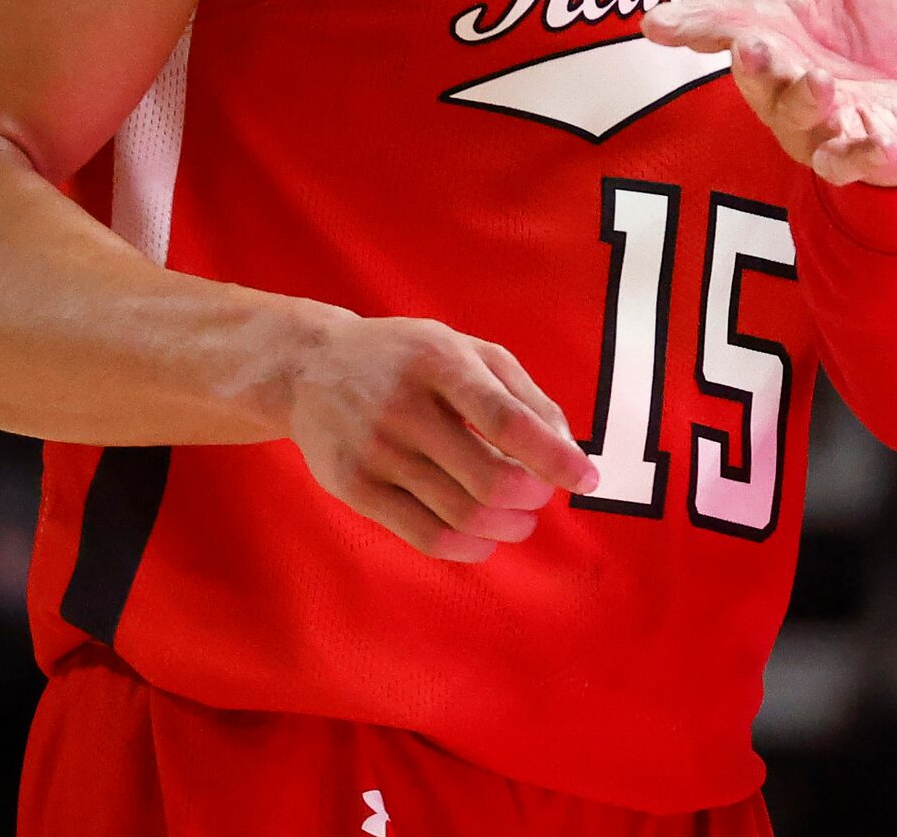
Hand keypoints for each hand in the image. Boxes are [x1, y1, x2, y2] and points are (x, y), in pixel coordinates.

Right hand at [284, 313, 598, 561]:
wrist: (308, 369)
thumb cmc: (408, 359)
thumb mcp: (467, 350)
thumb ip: (524, 393)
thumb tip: (569, 448)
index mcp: (441, 364)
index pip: (508, 421)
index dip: (555, 457)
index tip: (588, 479)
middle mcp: (405, 409)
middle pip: (489, 480)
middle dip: (533, 498)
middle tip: (542, 495)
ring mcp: (376, 452)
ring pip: (461, 514)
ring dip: (508, 526)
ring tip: (520, 518)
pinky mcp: (355, 489)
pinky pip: (425, 536)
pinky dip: (470, 547)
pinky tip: (485, 538)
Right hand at [644, 0, 896, 188]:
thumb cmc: (861, 35)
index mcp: (770, 34)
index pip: (721, 26)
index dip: (688, 24)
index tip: (656, 23)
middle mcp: (782, 84)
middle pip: (755, 77)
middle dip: (751, 66)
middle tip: (749, 46)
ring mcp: (815, 124)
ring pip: (796, 119)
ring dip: (803, 101)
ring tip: (820, 81)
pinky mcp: (855, 152)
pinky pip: (846, 159)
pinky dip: (854, 151)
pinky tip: (864, 136)